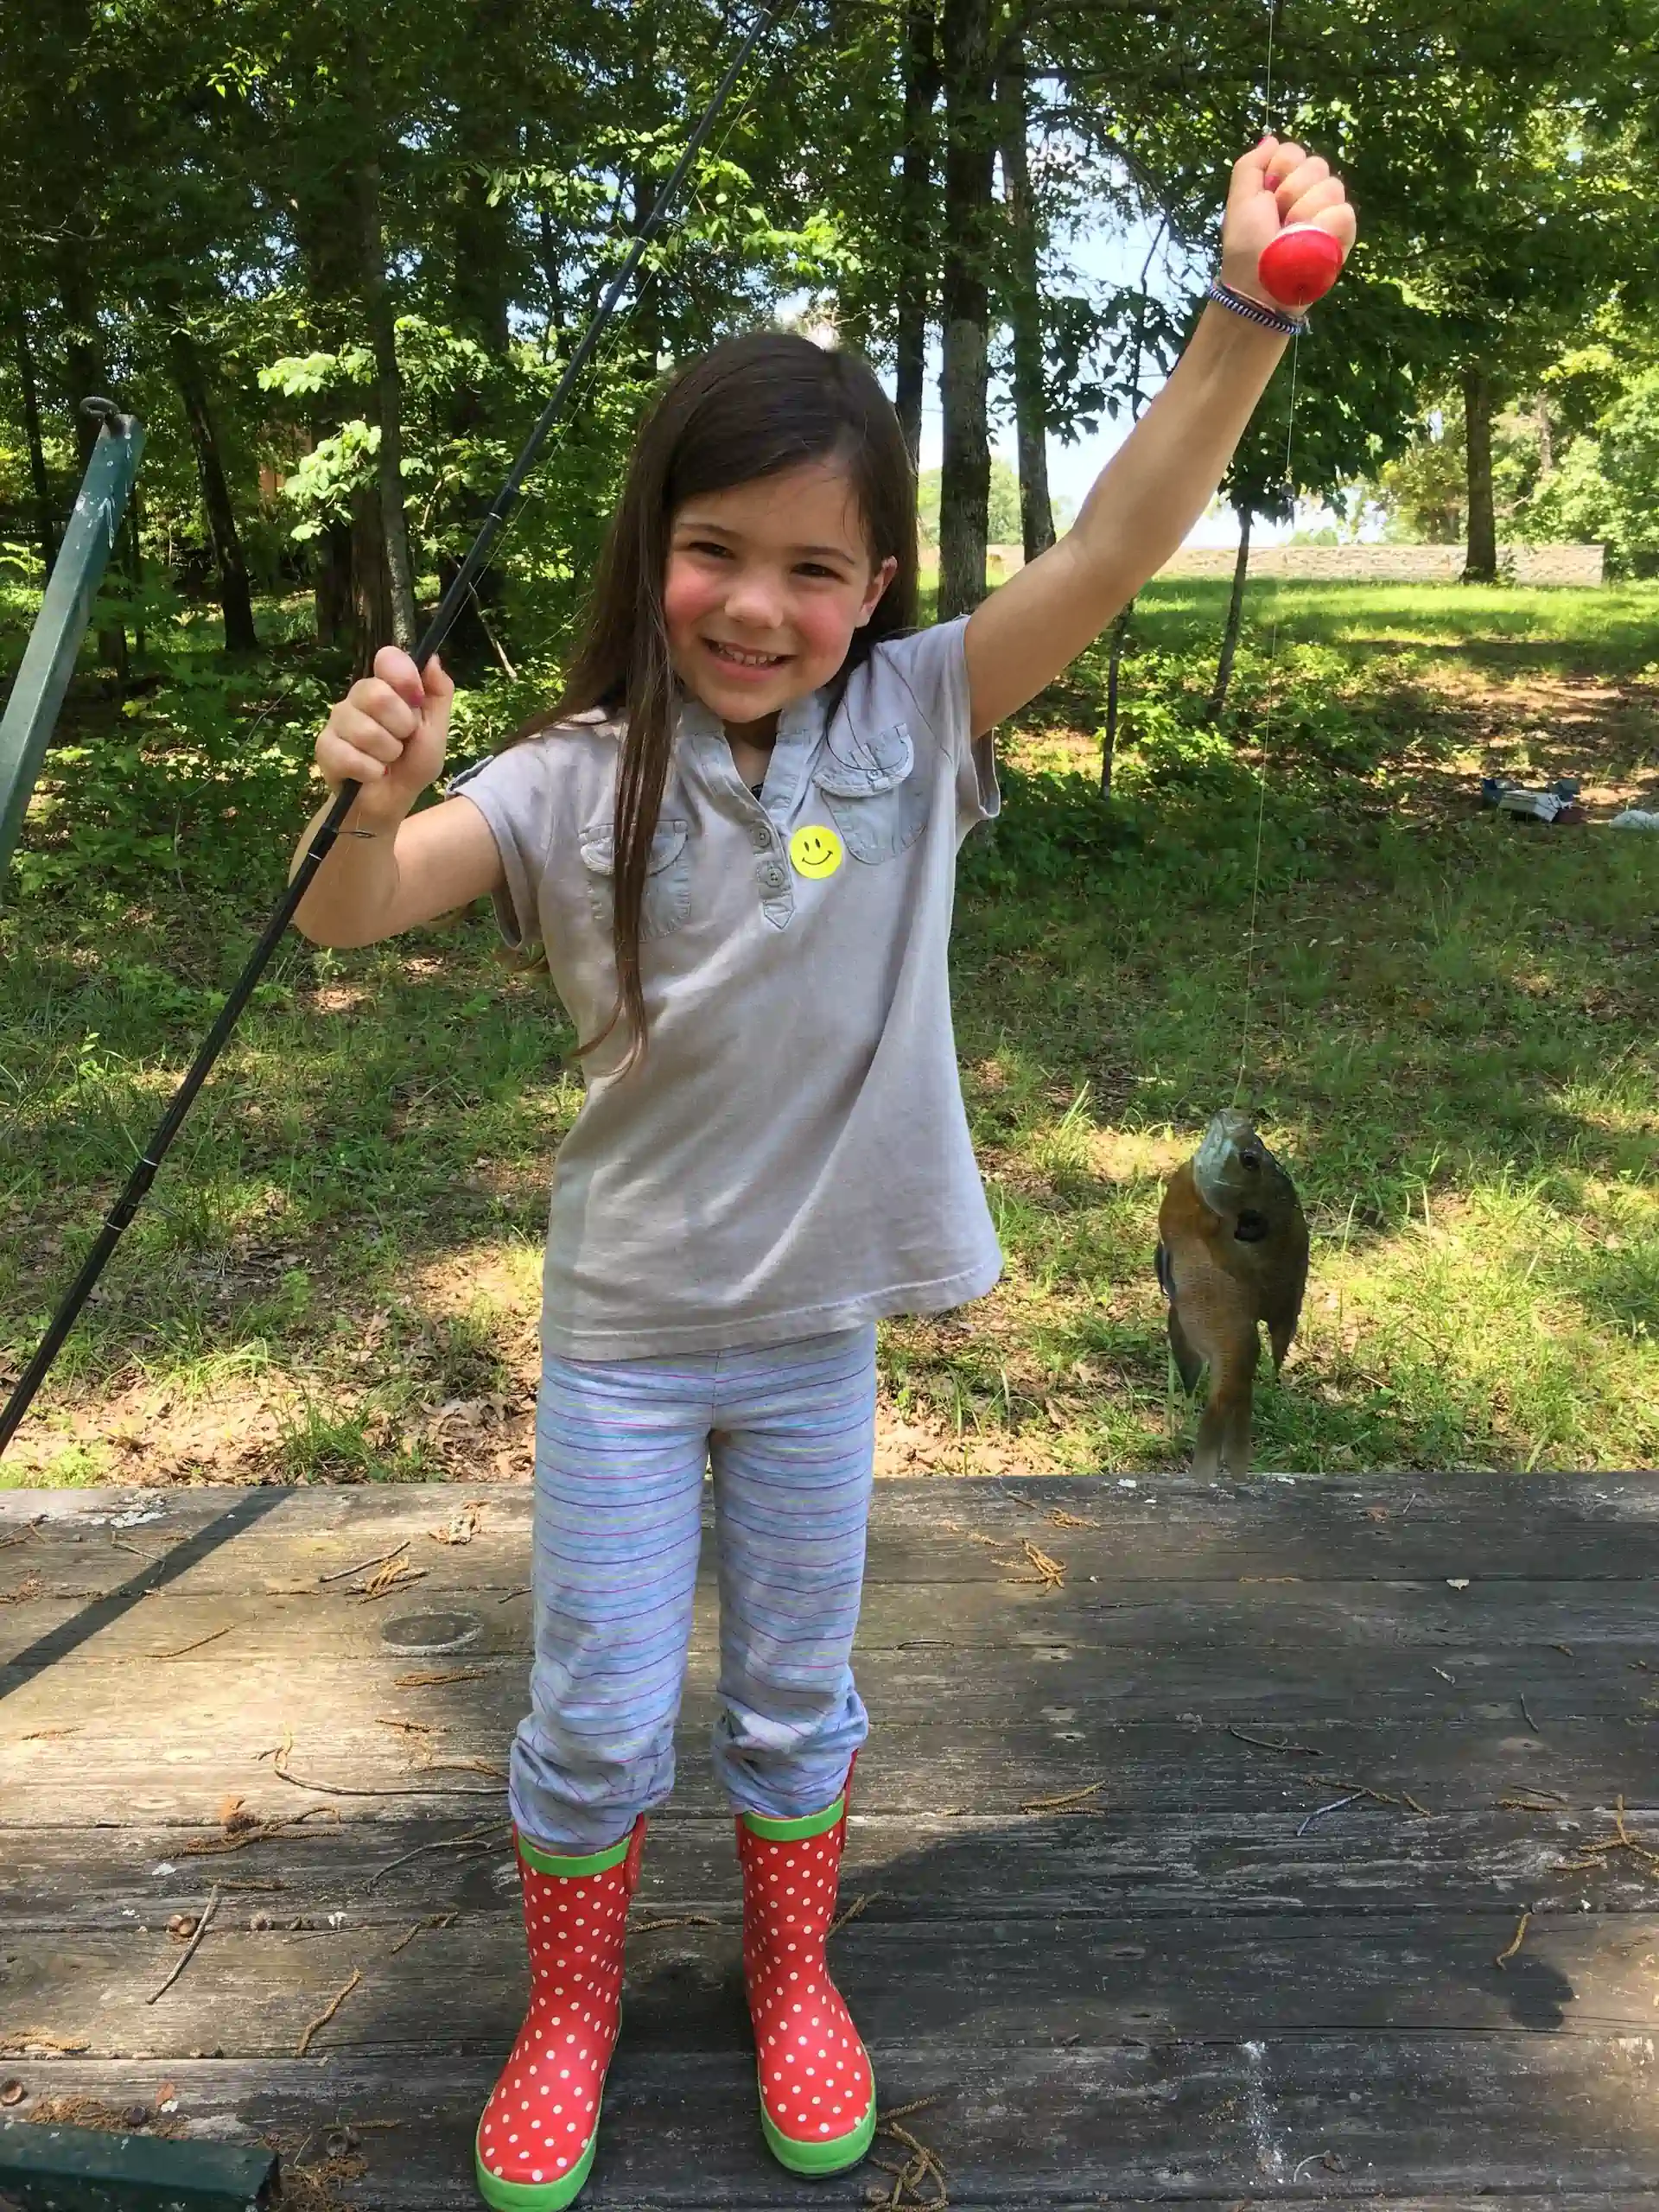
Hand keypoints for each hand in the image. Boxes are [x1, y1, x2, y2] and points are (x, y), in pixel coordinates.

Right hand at [315, 647, 454, 826]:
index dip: (404, 677)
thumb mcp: (436, 731)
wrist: (389, 803)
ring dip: (387, 753)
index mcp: (386, 687)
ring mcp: (338, 721)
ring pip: (365, 730)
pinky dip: (370, 771)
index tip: (415, 699)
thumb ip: (438, 694)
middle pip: (376, 693)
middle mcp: (358, 698)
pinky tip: (372, 774)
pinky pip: (350, 756)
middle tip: (402, 741)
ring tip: (387, 761)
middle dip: (401, 725)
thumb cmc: (410, 764)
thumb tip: (431, 659)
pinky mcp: (325, 748)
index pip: (388, 658)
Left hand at [1219, 137, 1355, 310]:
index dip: (1279, 171)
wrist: (1256, 288)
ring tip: (1291, 237)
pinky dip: (1323, 229)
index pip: (1294, 152)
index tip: (1266, 197)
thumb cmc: (1245, 248)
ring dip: (1304, 213)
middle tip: (1278, 221)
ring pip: (1331, 187)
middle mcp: (1310, 193)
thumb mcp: (1239, 202)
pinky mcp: (1344, 235)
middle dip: (1291, 192)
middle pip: (1316, 165)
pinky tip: (1309, 246)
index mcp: (1285, 183)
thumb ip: (1250, 167)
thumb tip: (1271, 140)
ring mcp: (1329, 213)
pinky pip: (1342, 213)